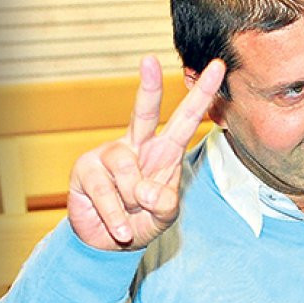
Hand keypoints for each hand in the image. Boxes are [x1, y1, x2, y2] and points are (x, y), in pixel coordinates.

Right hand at [67, 55, 225, 250]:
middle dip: (148, 86)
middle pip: (144, 112)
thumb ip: (164, 203)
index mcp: (164, 150)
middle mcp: (137, 145)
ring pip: (127, 169)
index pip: (186, 118)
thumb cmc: (144, 219)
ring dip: (133, 201)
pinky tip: (121, 229)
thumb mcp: (164, 215)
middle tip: (150, 60)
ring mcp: (109, 154)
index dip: (202, 94)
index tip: (217, 66)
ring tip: (132, 214)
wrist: (110, 242)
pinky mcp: (86, 170)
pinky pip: (106, 192)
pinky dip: (116, 216)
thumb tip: (145, 191)